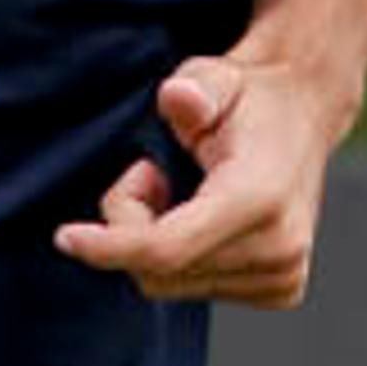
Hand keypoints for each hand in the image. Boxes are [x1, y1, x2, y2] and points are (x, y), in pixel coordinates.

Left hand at [53, 52, 347, 308]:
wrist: (301, 117)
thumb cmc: (245, 97)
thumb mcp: (214, 75)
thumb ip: (194, 87)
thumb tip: (179, 99)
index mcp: (259, 198)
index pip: (167, 248)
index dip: (109, 247)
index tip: (65, 238)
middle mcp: (280, 246)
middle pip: (158, 270)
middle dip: (132, 224)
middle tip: (153, 171)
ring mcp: (284, 275)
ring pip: (171, 284)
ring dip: (154, 240)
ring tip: (181, 188)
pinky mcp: (282, 290)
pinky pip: (195, 288)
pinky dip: (179, 256)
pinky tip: (201, 216)